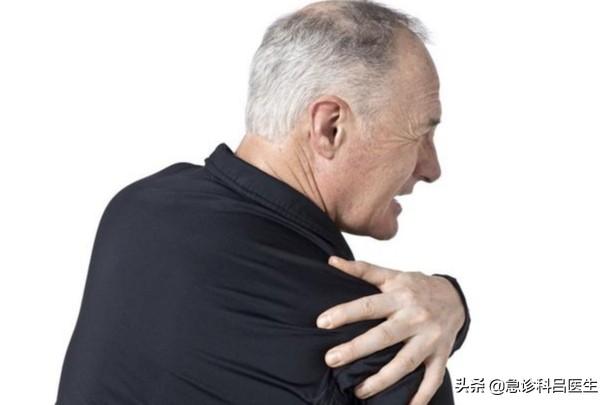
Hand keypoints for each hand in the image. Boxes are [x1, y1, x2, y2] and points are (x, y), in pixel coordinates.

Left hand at [316, 256, 464, 403]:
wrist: (456, 297)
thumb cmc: (417, 287)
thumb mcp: (392, 275)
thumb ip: (362, 270)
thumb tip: (332, 260)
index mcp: (400, 296)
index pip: (368, 305)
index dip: (344, 314)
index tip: (322, 323)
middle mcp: (415, 317)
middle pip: (384, 336)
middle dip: (356, 349)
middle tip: (331, 359)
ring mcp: (430, 338)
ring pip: (405, 362)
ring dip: (382, 379)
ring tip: (358, 391)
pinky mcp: (441, 355)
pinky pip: (432, 379)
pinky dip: (421, 396)